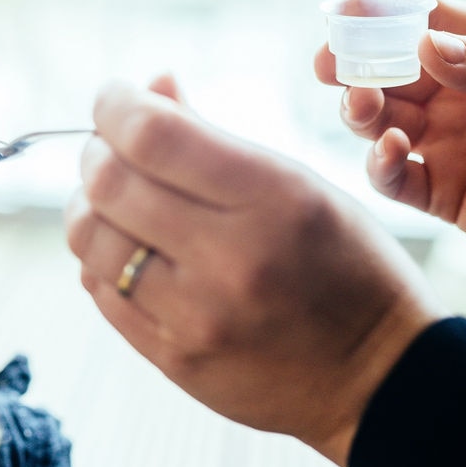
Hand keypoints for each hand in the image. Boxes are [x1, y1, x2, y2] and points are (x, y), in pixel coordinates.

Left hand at [65, 77, 446, 466]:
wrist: (378, 379)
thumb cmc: (344, 266)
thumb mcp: (300, 186)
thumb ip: (213, 137)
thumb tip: (149, 87)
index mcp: (271, 200)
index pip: (152, 136)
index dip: (115, 105)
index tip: (113, 97)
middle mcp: (229, 259)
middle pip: (108, 184)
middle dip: (95, 152)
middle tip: (107, 148)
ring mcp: (195, 316)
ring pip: (90, 238)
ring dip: (88, 205)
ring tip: (111, 199)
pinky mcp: (172, 358)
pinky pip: (100, 290)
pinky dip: (100, 257)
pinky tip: (124, 246)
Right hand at [314, 0, 465, 249]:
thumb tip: (424, 45)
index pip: (431, 20)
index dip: (383, 11)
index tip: (344, 8)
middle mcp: (465, 96)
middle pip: (393, 70)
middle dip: (354, 63)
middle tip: (327, 62)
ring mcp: (450, 146)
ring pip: (382, 122)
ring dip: (359, 110)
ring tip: (361, 103)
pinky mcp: (444, 196)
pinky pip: (395, 179)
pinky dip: (379, 165)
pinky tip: (389, 150)